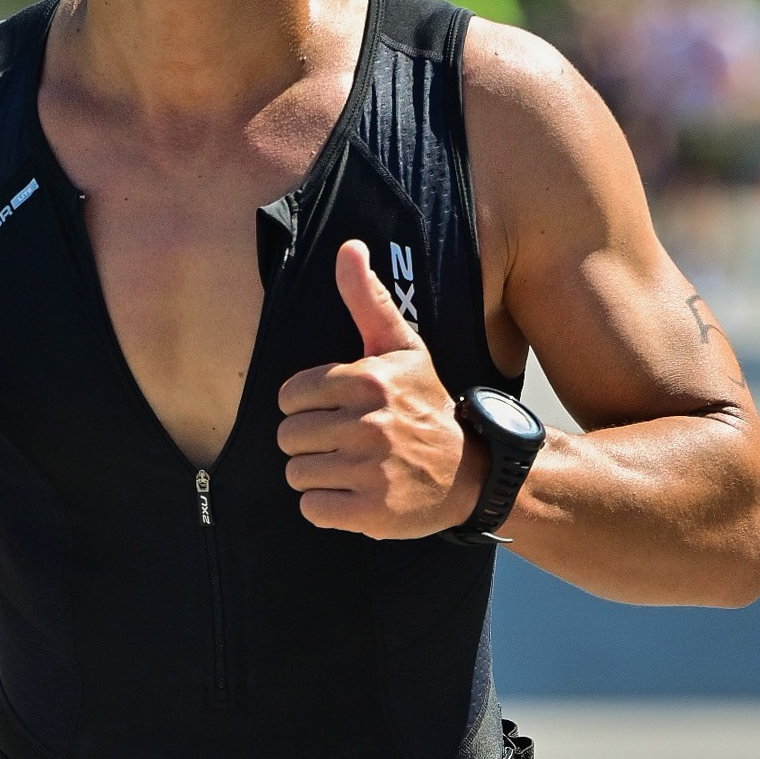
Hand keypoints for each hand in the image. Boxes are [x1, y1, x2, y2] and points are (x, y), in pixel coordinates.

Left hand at [277, 240, 480, 538]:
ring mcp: (369, 471)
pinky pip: (311, 508)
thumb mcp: (402, 348)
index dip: (307, 407)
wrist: (470, 472)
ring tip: (351, 469)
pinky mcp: (370, 512)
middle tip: (346, 443)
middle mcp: (369, 424)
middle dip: (311, 442)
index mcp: (369, 380)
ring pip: (296, 473)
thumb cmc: (425, 406)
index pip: (290, 396)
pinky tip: (355, 494)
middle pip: (289, 436)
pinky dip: (326, 507)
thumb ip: (367, 300)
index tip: (336, 412)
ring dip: (317, 475)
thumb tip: (349, 246)